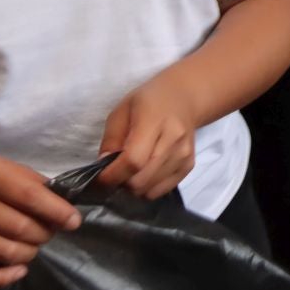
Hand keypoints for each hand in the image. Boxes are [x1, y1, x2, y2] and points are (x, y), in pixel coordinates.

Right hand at [0, 150, 79, 287]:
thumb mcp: (3, 166)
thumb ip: (33, 183)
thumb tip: (64, 208)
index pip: (28, 196)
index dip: (56, 211)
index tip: (74, 221)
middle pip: (17, 227)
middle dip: (44, 234)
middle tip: (49, 232)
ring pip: (2, 252)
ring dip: (29, 253)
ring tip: (33, 245)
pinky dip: (4, 277)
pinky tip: (19, 269)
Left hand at [97, 72, 199, 198]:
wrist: (184, 98)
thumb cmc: (149, 101)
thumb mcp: (121, 111)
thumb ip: (111, 139)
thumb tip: (105, 166)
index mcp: (155, 121)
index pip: (133, 160)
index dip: (114, 175)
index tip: (101, 178)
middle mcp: (174, 140)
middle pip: (142, 179)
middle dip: (122, 183)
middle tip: (115, 174)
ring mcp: (184, 155)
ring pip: (151, 189)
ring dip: (134, 188)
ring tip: (129, 173)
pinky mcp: (188, 166)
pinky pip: (162, 190)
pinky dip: (148, 188)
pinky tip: (144, 174)